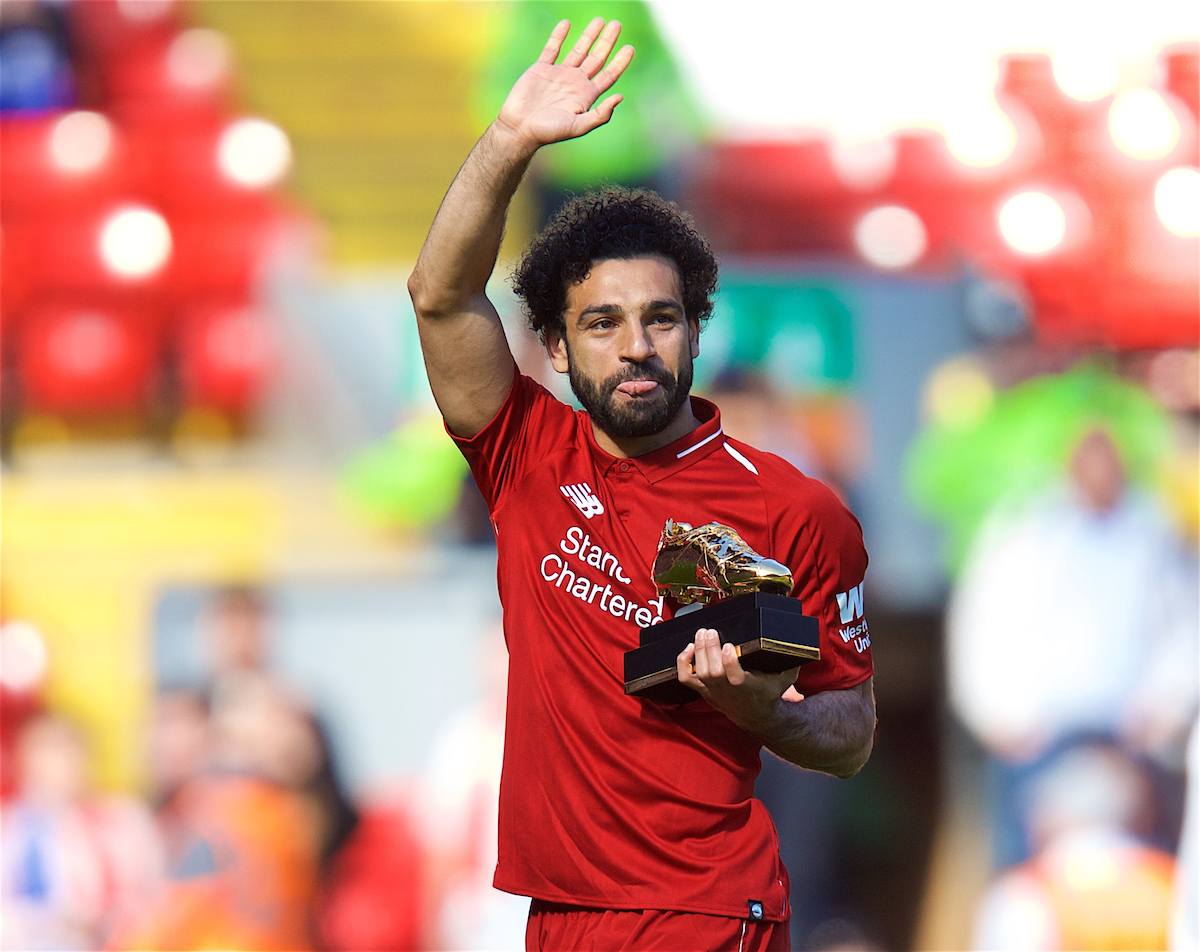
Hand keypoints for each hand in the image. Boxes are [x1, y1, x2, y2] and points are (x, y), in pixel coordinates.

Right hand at [495, 18, 634, 149]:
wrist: (520, 128)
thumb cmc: (549, 132)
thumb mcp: (578, 126)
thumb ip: (600, 115)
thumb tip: (620, 97)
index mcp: (586, 96)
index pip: (608, 75)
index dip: (620, 62)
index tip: (630, 48)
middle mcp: (575, 83)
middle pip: (596, 58)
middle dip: (607, 42)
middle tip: (617, 25)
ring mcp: (559, 74)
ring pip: (578, 50)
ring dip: (589, 35)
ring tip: (600, 21)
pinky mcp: (541, 69)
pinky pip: (552, 48)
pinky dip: (559, 36)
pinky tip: (566, 24)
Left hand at [677, 629, 802, 730]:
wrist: (757, 716)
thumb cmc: (769, 692)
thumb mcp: (784, 678)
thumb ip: (791, 661)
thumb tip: (801, 642)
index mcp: (746, 687)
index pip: (734, 676)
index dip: (728, 662)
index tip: (728, 646)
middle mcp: (726, 690)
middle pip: (712, 672)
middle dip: (709, 650)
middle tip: (710, 631)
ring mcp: (712, 691)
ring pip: (698, 673)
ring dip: (698, 652)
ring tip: (701, 633)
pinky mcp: (703, 690)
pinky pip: (685, 679)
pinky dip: (682, 663)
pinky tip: (688, 648)